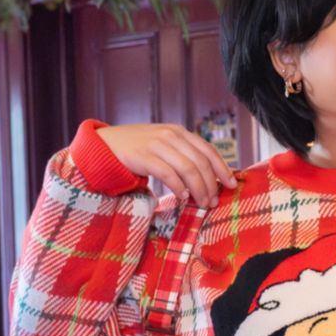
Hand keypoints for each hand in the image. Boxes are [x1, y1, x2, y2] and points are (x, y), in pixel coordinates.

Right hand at [96, 123, 236, 207]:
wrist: (104, 145)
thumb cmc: (139, 150)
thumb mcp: (164, 146)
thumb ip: (183, 155)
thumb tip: (210, 177)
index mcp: (179, 132)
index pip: (208, 150)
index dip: (222, 168)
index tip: (231, 184)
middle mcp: (170, 135)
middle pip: (200, 162)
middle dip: (210, 184)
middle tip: (212, 201)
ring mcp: (156, 144)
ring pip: (187, 169)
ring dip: (198, 189)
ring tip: (201, 203)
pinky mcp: (143, 156)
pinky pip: (168, 174)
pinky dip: (178, 187)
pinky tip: (182, 197)